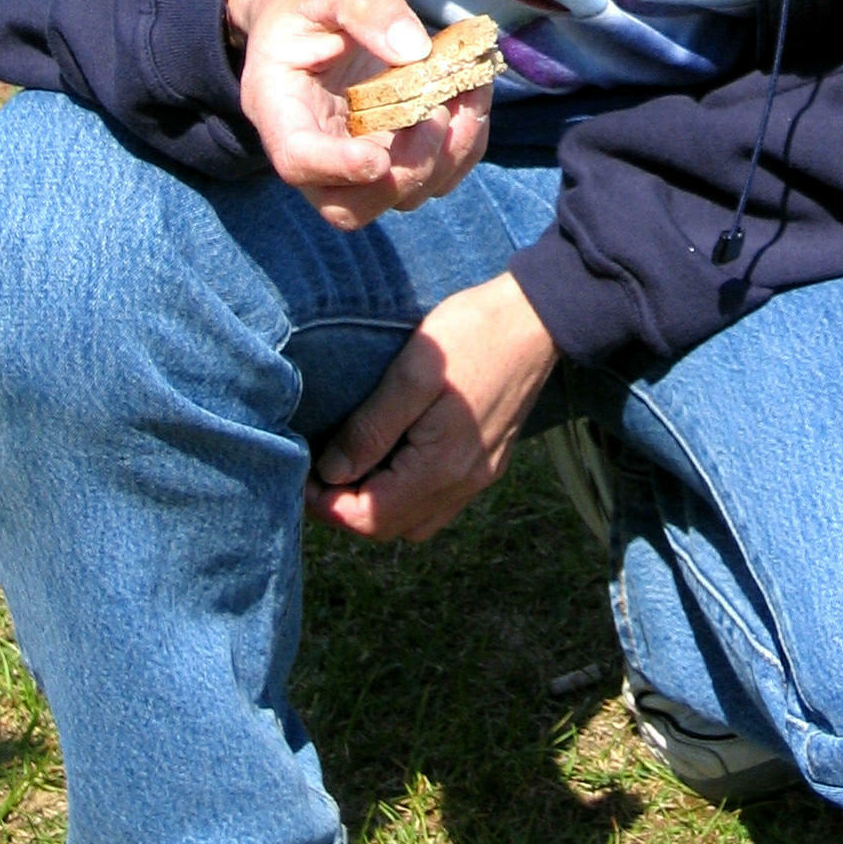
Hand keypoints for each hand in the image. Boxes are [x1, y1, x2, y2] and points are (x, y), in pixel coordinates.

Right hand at [227, 0, 489, 228]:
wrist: (310, 6)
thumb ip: (366, 8)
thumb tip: (414, 49)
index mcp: (278, 107)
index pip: (298, 161)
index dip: (339, 170)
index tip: (378, 158)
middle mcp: (314, 148)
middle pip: (349, 206)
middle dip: (403, 174)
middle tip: (438, 116)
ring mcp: (353, 158)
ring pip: (399, 197)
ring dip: (446, 158)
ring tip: (468, 94)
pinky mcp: (391, 152)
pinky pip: (433, 174)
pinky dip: (464, 144)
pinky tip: (474, 94)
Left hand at [305, 272, 558, 542]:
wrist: (539, 316)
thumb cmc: (473, 333)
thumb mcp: (412, 372)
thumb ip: (371, 428)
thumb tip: (333, 473)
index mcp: (440, 466)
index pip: (370, 518)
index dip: (327, 506)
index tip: (303, 473)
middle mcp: (463, 483)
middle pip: (390, 528)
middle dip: (347, 509)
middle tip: (320, 470)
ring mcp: (480, 476)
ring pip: (414, 522)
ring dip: (377, 507)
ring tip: (352, 466)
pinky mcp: (489, 461)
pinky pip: (439, 502)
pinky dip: (406, 496)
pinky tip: (394, 459)